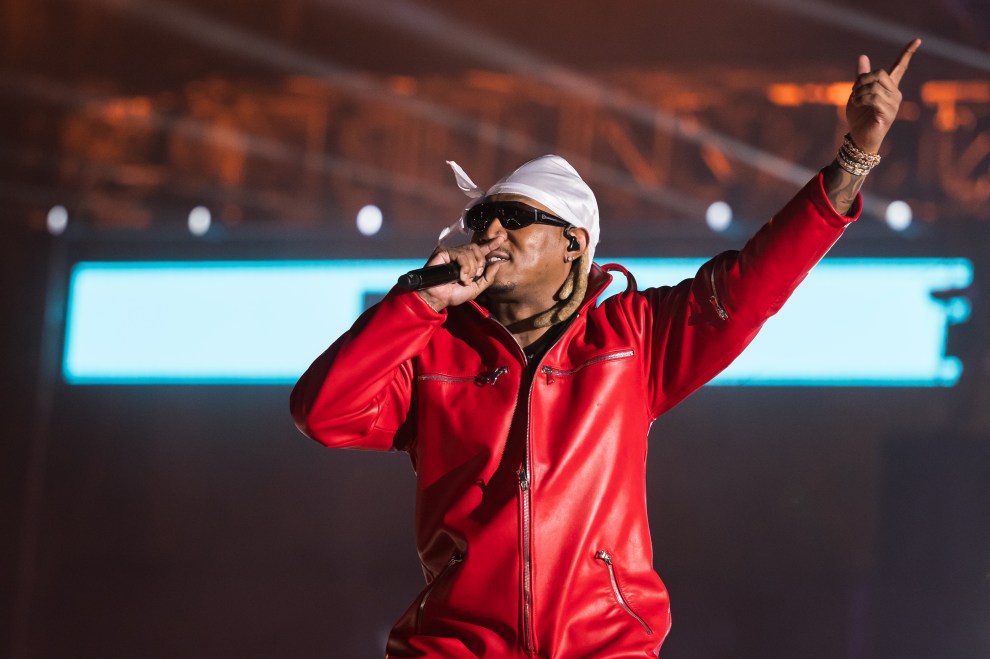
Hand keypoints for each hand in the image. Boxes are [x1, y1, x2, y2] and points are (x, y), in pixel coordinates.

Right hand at [416, 235, 505, 310]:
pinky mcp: (444, 252)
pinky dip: (464, 266)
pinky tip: (460, 276)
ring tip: (464, 279)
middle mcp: (459, 255)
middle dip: (480, 264)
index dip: (490, 244)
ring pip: (470, 252)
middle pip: (477, 249)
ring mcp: (451, 252)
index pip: (481, 250)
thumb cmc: (453, 294)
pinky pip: (461, 254)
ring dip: (471, 269)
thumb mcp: (476, 288)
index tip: (500, 239)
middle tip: (474, 276)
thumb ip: (488, 277)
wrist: (439, 298)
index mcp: (467, 262)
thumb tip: (498, 263)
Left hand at [846, 38, 920, 153]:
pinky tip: (858, 104)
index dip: (907, 53)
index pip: (900, 67)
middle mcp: (895, 93)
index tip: (917, 39)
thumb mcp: (857, 93)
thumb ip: (861, 76)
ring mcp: (893, 103)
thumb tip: (862, 56)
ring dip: (859, 92)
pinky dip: (861, 99)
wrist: (859, 138)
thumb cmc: (860, 117)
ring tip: (855, 101)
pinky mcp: (888, 112)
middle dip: (862, 79)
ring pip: (874, 86)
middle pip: (880, 73)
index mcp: (889, 87)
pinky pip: (873, 97)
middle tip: (854, 91)